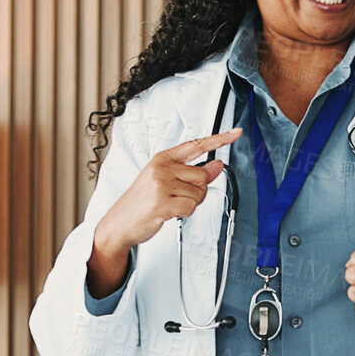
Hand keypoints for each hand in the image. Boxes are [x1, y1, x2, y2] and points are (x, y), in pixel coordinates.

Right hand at [89, 129, 240, 293]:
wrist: (119, 222)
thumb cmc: (141, 202)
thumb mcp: (164, 181)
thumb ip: (192, 173)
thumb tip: (217, 165)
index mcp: (163, 159)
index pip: (196, 145)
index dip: (219, 139)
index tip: (235, 133)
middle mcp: (162, 168)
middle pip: (202, 175)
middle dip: (197, 191)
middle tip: (177, 197)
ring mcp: (161, 185)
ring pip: (199, 193)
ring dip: (190, 204)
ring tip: (170, 204)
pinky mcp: (162, 202)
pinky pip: (191, 207)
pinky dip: (185, 214)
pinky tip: (169, 213)